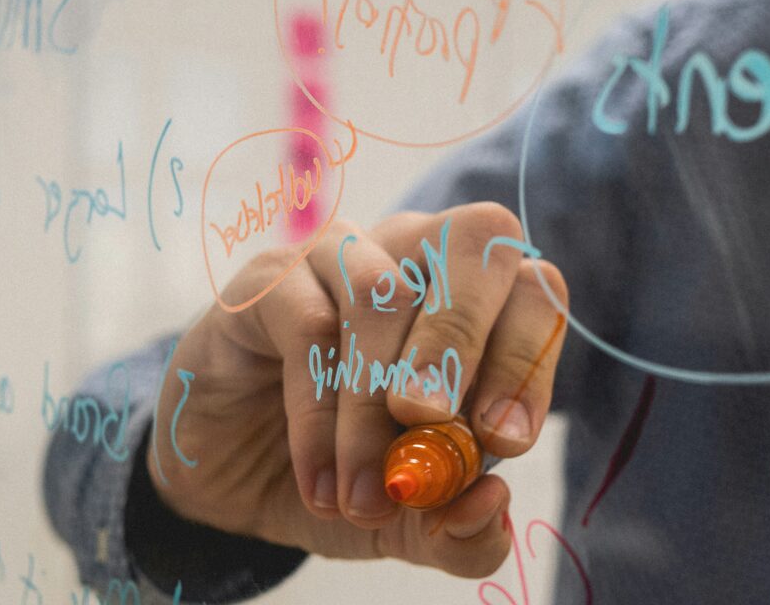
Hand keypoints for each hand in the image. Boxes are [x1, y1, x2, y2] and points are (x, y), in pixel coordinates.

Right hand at [147, 202, 568, 577]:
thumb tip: (491, 501)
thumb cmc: (346, 474)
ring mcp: (344, 256)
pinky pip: (308, 325)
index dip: (528, 359)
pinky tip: (320, 482)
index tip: (502, 444)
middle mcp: (418, 256)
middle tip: (430, 427)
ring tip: (365, 496)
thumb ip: (463, 529)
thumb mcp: (414, 522)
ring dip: (376, 407)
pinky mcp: (272, 279)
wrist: (235, 478)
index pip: (535, 290)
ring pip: (385, 294)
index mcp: (478, 301)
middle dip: (462, 344)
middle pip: (475, 241)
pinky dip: (320, 415)